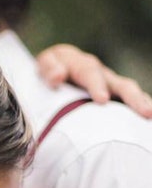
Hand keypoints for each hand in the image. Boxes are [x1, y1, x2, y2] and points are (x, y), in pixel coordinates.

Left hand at [37, 44, 151, 117]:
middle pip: (121, 84)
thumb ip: (49, 68)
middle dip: (132, 98)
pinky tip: (144, 124)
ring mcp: (111, 86)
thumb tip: (58, 77)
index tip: (102, 100)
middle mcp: (103, 74)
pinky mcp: (114, 96)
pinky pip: (128, 103)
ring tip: (150, 117)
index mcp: (84, 65)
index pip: (91, 74)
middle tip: (144, 112)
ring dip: (141, 104)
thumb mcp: (45, 63)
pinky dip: (138, 108)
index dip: (97, 86)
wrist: (59, 66)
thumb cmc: (51, 68)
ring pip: (129, 94)